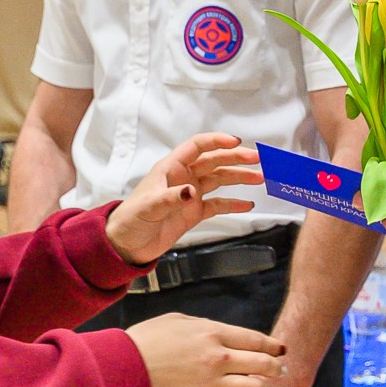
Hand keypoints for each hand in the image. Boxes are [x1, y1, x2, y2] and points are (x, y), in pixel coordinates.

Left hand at [105, 134, 262, 264]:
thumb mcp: (149, 207)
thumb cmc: (131, 220)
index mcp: (170, 169)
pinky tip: (246, 204)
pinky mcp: (194, 212)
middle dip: (235, 159)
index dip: (216, 141)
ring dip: (238, 178)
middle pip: (214, 161)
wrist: (126, 245)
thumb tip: (192, 191)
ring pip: (219, 180)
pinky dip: (232, 204)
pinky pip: (218, 204)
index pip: (196, 147)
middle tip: (256, 159)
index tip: (235, 142)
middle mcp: (183, 178)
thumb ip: (171, 198)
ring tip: (259, 178)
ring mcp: (190, 195)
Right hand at [126, 313, 287, 386]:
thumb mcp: (178, 320)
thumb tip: (218, 333)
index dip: (273, 346)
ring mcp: (212, 384)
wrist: (125, 369)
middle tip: (281, 371)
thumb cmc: (147, 340)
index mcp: (213, 333)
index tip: (281, 350)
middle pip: (263, 364)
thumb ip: (204, 326)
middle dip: (277, 368)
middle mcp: (218, 358)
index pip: (256, 340)